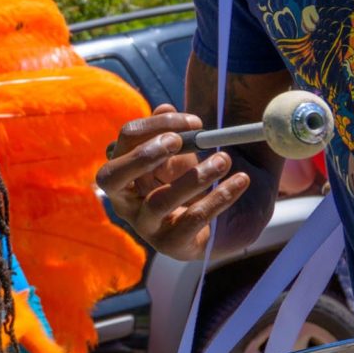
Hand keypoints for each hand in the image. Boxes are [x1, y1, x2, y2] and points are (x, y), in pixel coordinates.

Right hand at [97, 109, 250, 259]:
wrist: (205, 228)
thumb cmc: (182, 184)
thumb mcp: (175, 157)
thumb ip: (169, 133)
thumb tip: (164, 108)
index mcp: (122, 172)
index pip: (125, 140)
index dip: (155, 126)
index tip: (195, 123)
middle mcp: (124, 201)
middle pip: (113, 177)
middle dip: (143, 156)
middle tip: (178, 141)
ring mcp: (145, 226)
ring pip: (160, 201)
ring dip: (194, 177)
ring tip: (224, 159)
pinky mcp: (171, 244)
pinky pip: (193, 219)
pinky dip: (219, 197)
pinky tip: (240, 181)